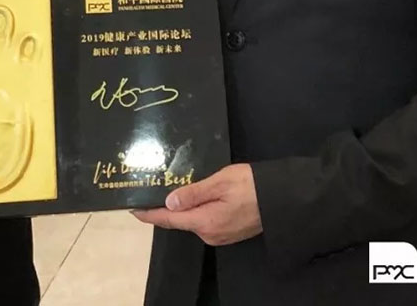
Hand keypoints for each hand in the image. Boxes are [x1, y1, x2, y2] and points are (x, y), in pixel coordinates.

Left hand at [132, 163, 262, 246]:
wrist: (282, 199)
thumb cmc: (251, 185)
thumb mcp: (220, 182)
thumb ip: (194, 193)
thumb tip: (169, 202)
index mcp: (205, 222)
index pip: (169, 219)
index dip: (150, 214)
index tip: (133, 208)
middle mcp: (209, 234)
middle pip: (179, 221)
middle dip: (163, 208)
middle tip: (149, 191)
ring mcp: (220, 235)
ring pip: (192, 221)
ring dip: (179, 209)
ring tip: (166, 192)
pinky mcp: (228, 231)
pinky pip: (203, 221)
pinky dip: (193, 211)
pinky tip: (190, 199)